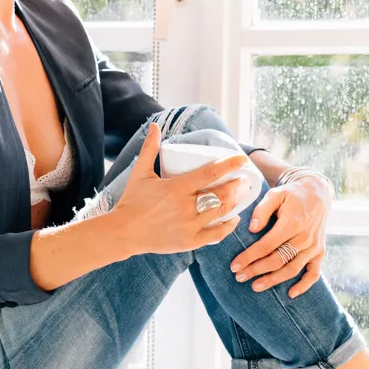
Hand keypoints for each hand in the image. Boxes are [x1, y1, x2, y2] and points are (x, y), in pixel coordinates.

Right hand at [110, 123, 255, 256]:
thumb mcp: (140, 173)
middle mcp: (185, 207)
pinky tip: (233, 219)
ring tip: (242, 194)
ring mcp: (189, 226)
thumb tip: (155, 126)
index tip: (241, 159)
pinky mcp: (189, 242)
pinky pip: (215, 235)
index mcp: (176, 188)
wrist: (123, 232)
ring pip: (220, 212)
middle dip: (237, 185)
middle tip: (246, 179)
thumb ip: (150, 149)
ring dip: (234, 203)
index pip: (210, 173)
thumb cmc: (132, 201)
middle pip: (220, 194)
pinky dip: (227, 227)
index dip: (229, 165)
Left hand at [229, 174, 331, 298]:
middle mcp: (304, 237)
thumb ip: (262, 209)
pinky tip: (290, 294)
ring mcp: (313, 246)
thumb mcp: (276, 194)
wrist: (317, 194)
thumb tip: (252, 229)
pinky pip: (314, 273)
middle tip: (239, 277)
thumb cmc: (292, 195)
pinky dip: (304, 285)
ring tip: (256, 286)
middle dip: (256, 270)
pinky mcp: (320, 252)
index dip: (249, 257)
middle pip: (278, 260)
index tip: (234, 266)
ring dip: (273, 280)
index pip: (266, 245)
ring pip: (292, 269)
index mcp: (292, 223)